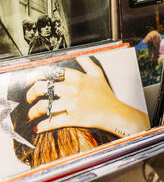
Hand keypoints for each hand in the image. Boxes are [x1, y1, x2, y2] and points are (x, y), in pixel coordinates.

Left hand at [26, 57, 149, 136]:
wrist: (115, 113)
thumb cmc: (106, 96)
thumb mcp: (98, 75)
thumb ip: (87, 63)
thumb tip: (79, 55)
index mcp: (76, 78)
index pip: (50, 72)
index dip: (35, 75)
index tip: (30, 81)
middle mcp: (72, 89)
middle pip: (42, 88)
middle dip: (31, 94)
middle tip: (29, 98)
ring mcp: (72, 104)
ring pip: (45, 106)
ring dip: (34, 111)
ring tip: (32, 114)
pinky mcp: (74, 118)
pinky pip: (54, 122)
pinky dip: (44, 125)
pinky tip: (40, 127)